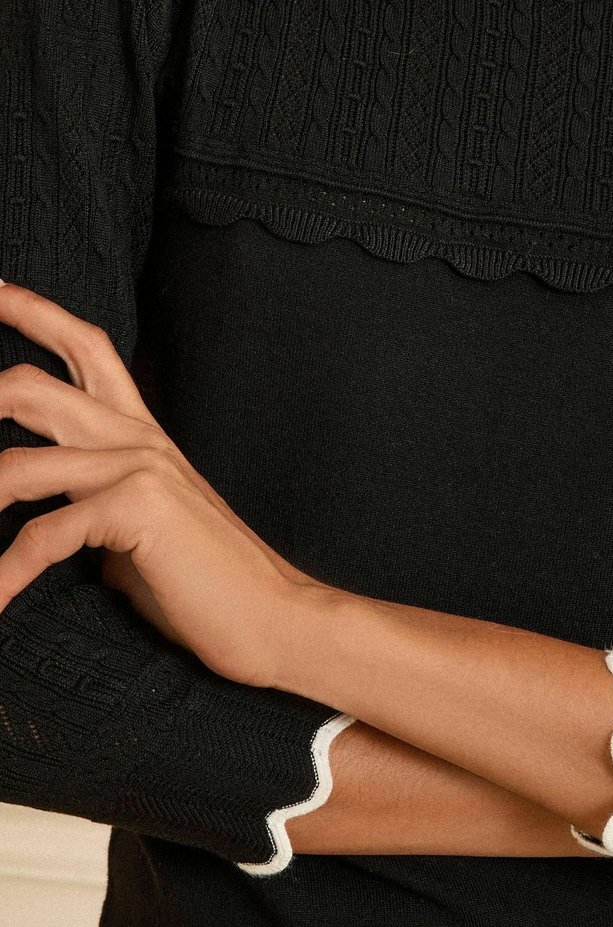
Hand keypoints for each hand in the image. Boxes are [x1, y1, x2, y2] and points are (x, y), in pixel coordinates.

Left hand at [0, 281, 320, 687]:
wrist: (272, 615)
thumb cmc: (203, 580)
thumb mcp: (138, 524)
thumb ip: (90, 502)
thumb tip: (38, 518)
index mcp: (139, 433)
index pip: (85, 346)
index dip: (31, 311)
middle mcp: (136, 439)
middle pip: (32, 384)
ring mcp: (138, 469)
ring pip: (16, 464)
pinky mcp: (137, 510)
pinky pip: (42, 536)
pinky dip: (6, 574)